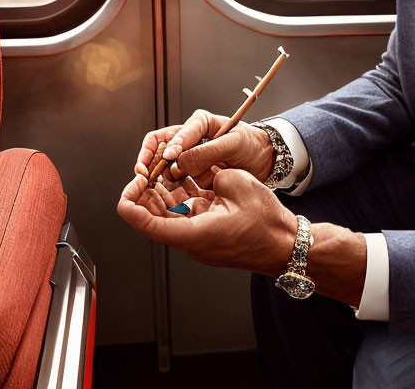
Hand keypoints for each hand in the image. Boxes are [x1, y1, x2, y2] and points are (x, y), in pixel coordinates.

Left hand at [117, 167, 297, 276]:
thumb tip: (197, 170)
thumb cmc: (265, 222)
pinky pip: (185, 213)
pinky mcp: (205, 233)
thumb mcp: (236, 183)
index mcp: (193, 233)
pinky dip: (179, 196)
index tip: (132, 182)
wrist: (283, 245)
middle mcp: (190, 240)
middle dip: (145, 192)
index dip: (131, 202)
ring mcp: (197, 238)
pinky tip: (181, 176)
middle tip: (146, 169)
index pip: (146, 224)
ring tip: (163, 168)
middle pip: (153, 217)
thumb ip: (210, 172)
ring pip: (168, 214)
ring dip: (162, 192)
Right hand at [135, 110, 273, 187]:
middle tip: (145, 177)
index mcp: (199, 124)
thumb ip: (207, 151)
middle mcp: (190, 139)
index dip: (168, 147)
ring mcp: (190, 158)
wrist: (265, 160)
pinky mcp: (193, 174)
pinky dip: (171, 189)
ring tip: (157, 189)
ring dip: (160, 178)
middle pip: (159, 149)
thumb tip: (179, 161)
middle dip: (151, 163)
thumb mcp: (233, 144)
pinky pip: (175, 181)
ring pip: (164, 168)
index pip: (172, 133)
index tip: (169, 159)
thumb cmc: (251, 145)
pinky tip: (170, 197)